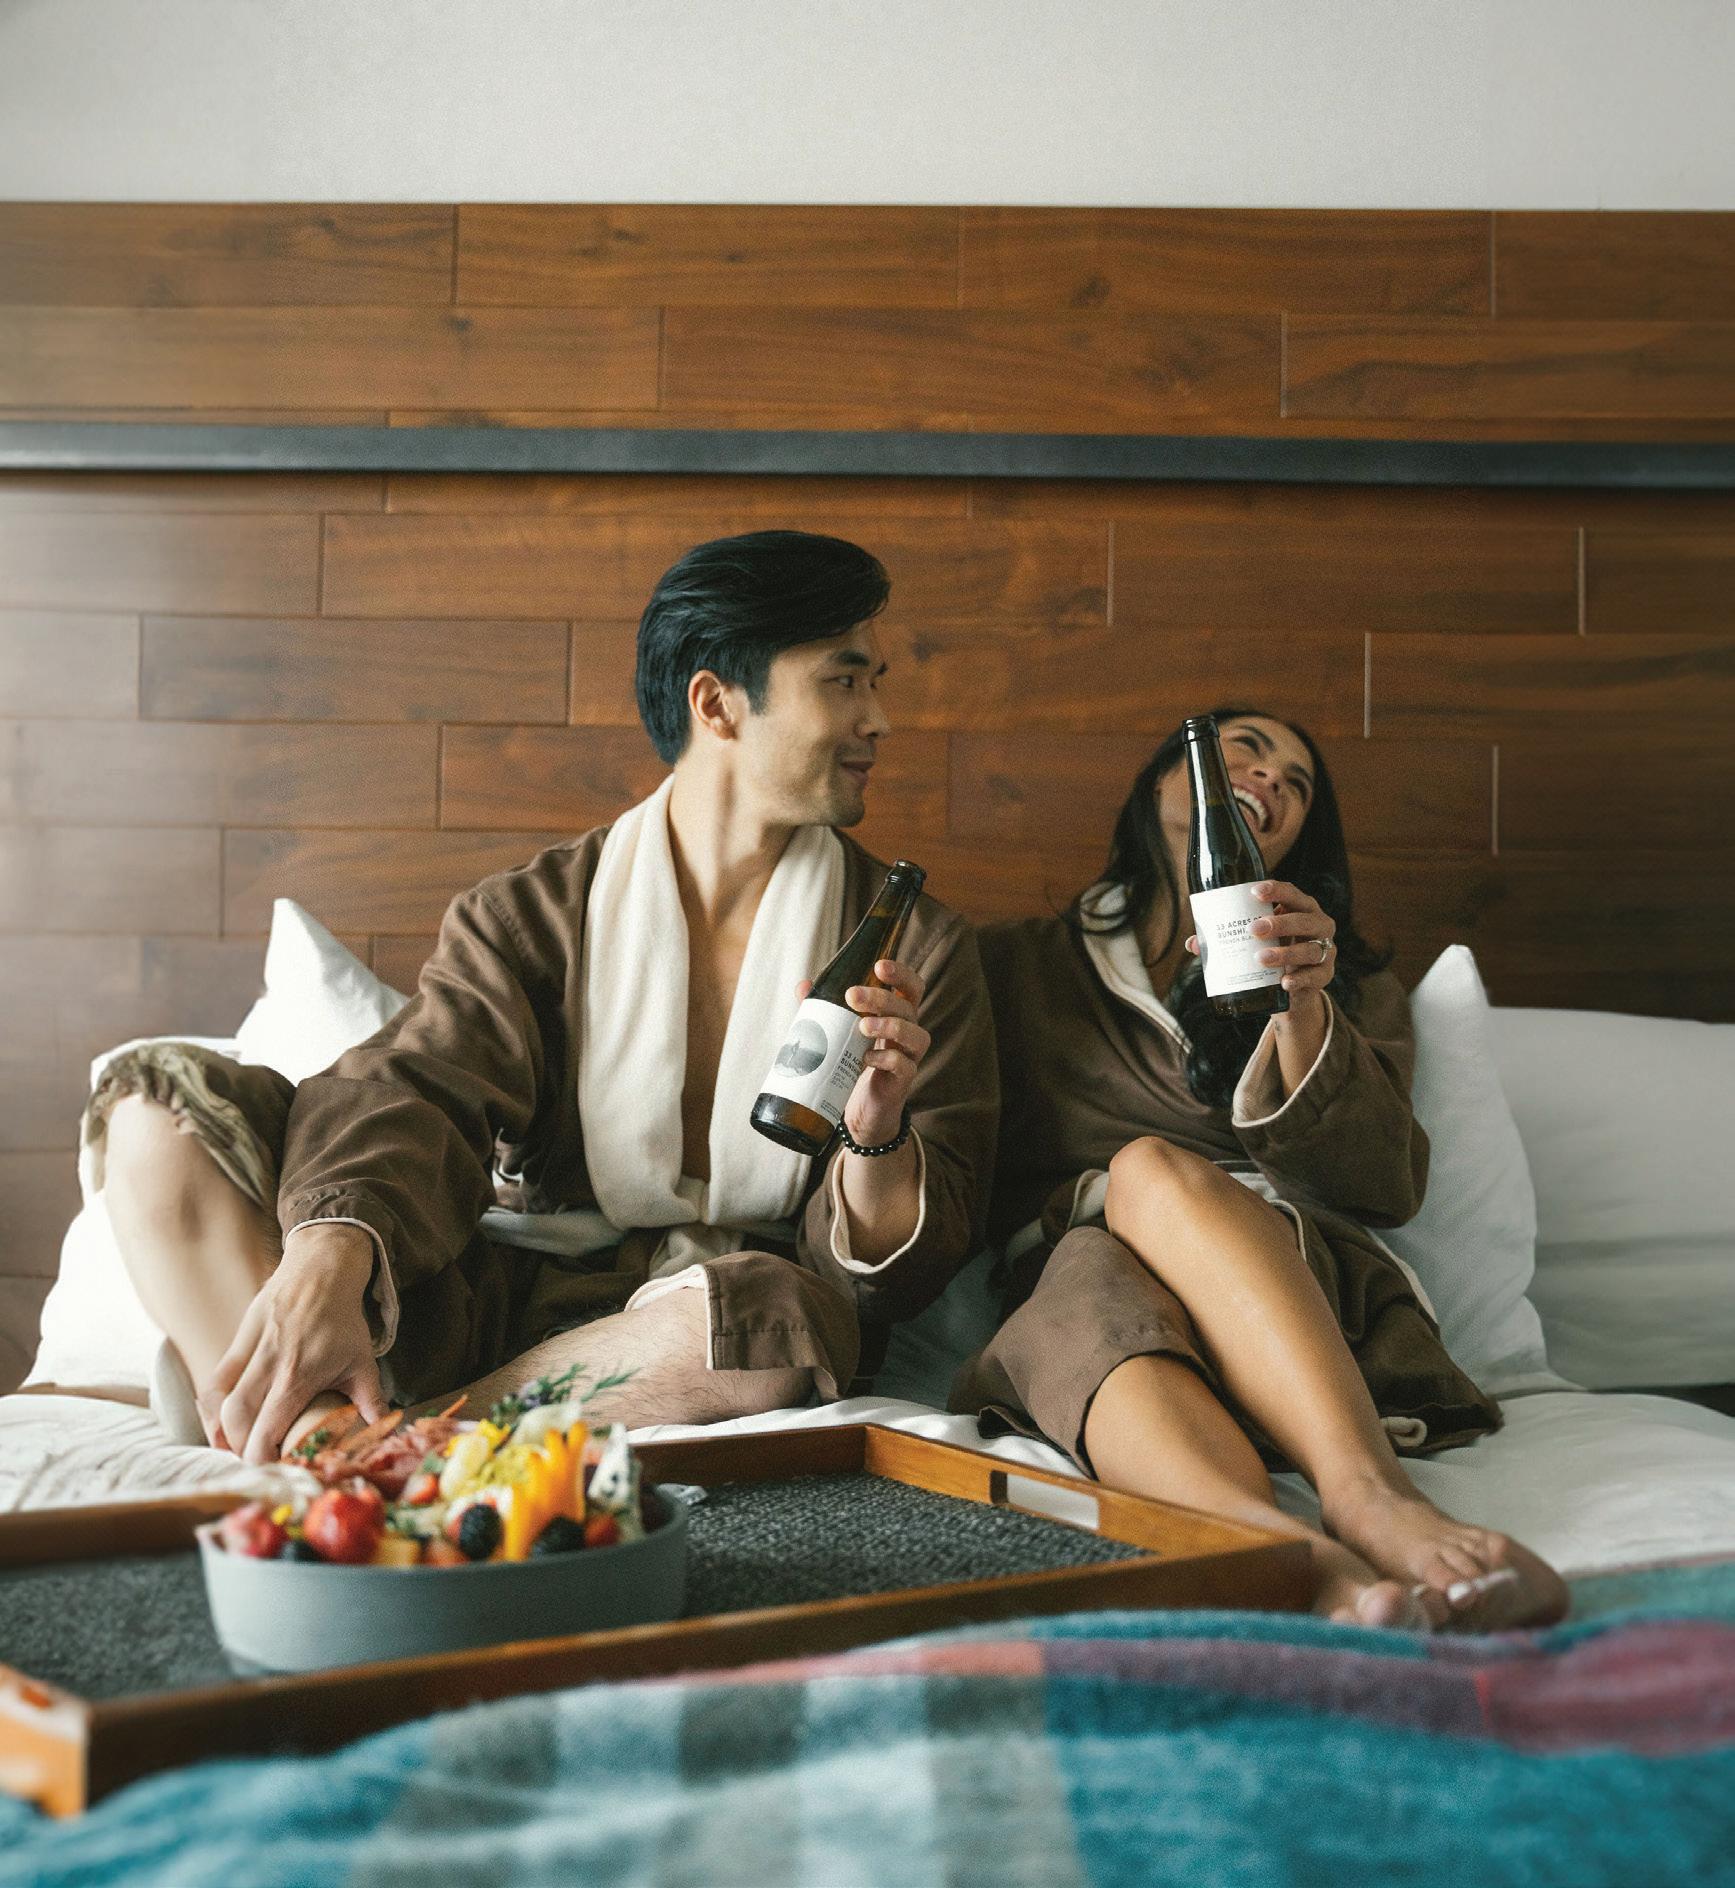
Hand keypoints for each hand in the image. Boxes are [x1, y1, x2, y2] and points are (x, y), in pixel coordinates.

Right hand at [203, 1224, 389, 1464]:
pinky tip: (218, 1421)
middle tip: (252, 1461)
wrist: (322, 1269)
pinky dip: (211, 1404)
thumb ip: (371, 1400)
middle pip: (236, 1419)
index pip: (267, 1428)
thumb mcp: (363, 1361)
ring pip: (218, 1399)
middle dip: (239, 1448)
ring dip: (219, 1429)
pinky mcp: (238, 1337)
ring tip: (230, 1447)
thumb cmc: (343, 1319)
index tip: (270, 1470)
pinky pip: (214, 1378)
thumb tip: (385, 1430)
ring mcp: (250, 1349)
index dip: (261, 1457)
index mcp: (298, 1375)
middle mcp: (268, 1364)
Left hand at [795, 956, 930, 1148]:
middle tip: (852, 995)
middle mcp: (908, 1031)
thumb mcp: (838, 1032)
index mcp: (896, 1014)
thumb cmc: (852, 1062)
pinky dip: (886, 1058)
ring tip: (862, 1026)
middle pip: (907, 1006)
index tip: (879, 966)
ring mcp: (909, 1056)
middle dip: (881, 997)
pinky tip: (865, 1058)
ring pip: (914, 1033)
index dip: (901, 973)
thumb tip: (803, 985)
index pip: (910, 987)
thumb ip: (824, 1009)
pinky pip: (904, 1064)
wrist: (860, 1109)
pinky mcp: (903, 1080)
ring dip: (889, 1025)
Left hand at [1185, 878, 1337, 1000]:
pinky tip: (1285, 983)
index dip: (1276, 890)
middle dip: (1279, 923)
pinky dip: (1300, 979)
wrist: (1293, 988)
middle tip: (1253, 930)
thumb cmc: (1273, 952)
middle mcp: (1318, 925)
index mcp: (1300, 909)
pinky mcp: (1325, 975)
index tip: (1254, 892)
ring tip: (1261, 958)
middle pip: (1304, 919)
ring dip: (1286, 953)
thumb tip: (1193, 943)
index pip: (1292, 893)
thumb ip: (1227, 939)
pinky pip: (1316, 976)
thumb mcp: (1254, 942)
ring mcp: (1325, 950)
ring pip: (1311, 948)